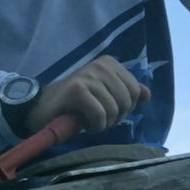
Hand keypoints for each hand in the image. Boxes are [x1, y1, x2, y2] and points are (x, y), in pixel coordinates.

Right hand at [26, 55, 149, 135]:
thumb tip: (147, 94)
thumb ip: (126, 92)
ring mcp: (87, 76)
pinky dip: (96, 126)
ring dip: (105, 124)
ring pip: (114, 109)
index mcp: (109, 63)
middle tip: (101, 120)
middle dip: (116, 117)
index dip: (126, 107)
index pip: (135, 90)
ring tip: (93, 123)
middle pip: (126, 100)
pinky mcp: (77, 89)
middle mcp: (99, 66)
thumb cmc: (75, 102)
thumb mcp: (104, 94)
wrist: (42, 107)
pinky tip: (86, 126)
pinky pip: (100, 114)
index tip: (110, 111)